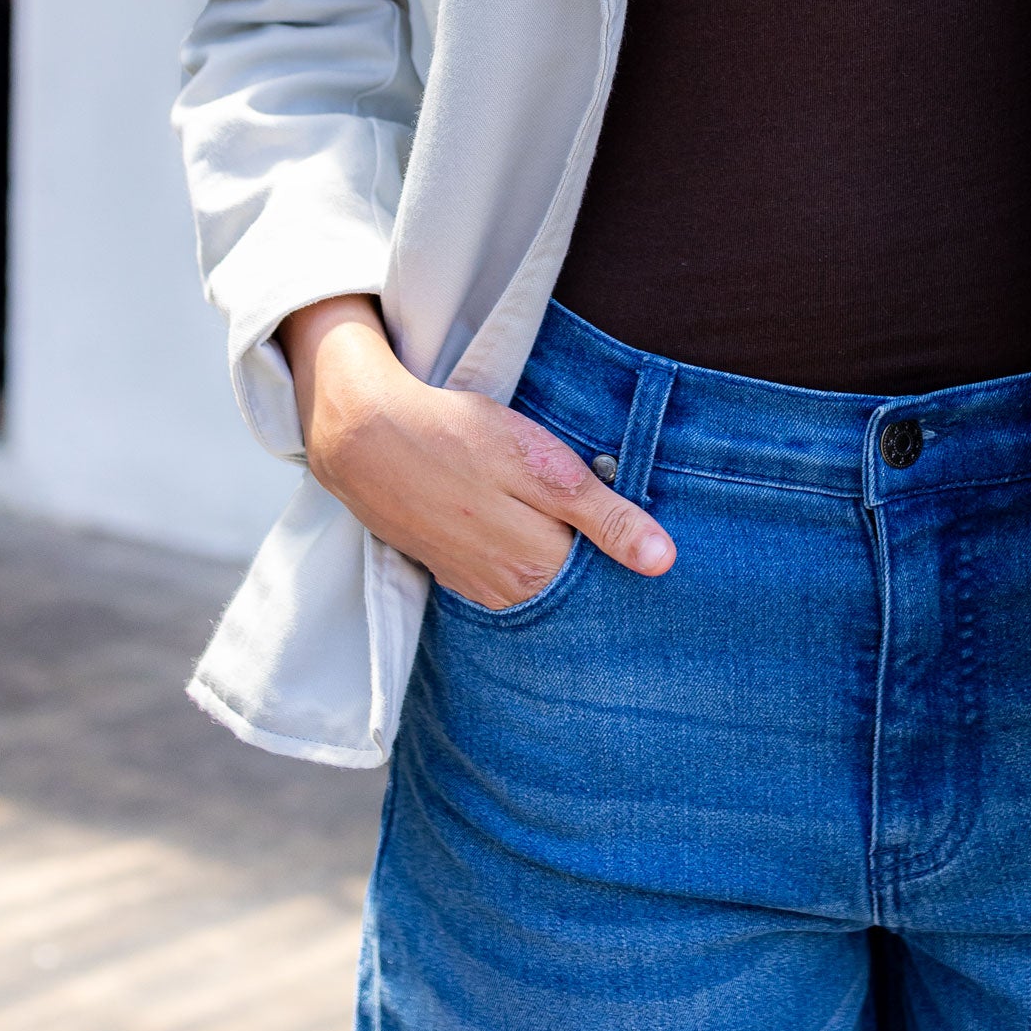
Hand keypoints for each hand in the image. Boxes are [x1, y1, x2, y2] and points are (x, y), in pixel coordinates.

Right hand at [279, 296, 674, 606]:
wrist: (367, 437)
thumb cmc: (459, 439)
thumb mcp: (544, 466)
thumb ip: (605, 516)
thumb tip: (664, 561)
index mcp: (540, 570)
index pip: (609, 579)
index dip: (627, 548)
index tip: (640, 524)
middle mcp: (509, 593)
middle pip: (575, 584)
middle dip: (597, 555)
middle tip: (603, 510)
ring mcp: (476, 586)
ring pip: (539, 580)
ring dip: (557, 551)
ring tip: (560, 509)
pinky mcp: (452, 570)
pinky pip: (503, 574)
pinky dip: (521, 552)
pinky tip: (521, 520)